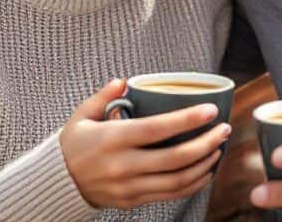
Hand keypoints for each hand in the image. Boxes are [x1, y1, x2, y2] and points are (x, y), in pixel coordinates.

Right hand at [60, 79, 232, 208]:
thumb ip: (103, 96)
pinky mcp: (133, 201)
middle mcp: (123, 165)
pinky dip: (193, 184)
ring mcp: (130, 187)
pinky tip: (205, 170)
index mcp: (113, 139)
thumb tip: (125, 80)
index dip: (188, 119)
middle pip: (175, 158)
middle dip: (206, 143)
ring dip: (204, 165)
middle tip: (224, 129)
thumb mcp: (82, 115)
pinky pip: (170, 194)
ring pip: (177, 180)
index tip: (211, 110)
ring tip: (219, 148)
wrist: (58, 183)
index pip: (158, 129)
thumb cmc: (74, 144)